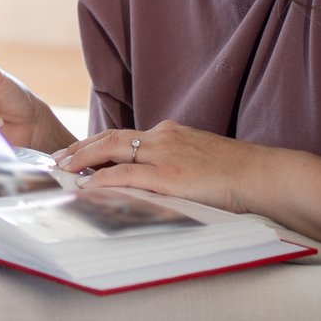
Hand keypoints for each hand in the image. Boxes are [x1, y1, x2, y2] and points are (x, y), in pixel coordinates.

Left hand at [52, 121, 273, 214]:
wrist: (264, 176)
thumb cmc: (240, 176)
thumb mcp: (203, 163)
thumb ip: (178, 167)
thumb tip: (158, 184)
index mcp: (172, 133)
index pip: (125, 136)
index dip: (97, 144)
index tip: (76, 154)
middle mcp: (164, 137)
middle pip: (110, 137)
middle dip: (79, 148)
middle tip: (56, 161)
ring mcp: (166, 154)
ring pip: (112, 150)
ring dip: (82, 160)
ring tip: (61, 171)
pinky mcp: (170, 175)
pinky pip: (126, 174)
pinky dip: (102, 179)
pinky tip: (86, 187)